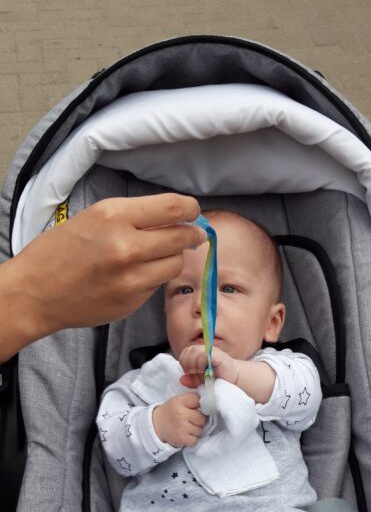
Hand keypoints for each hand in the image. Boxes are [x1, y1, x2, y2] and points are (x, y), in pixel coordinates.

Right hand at [1, 194, 206, 360]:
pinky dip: (153, 278)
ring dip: (173, 258)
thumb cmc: (61, 250)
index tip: (193, 212)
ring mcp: (131, 279)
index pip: (173, 208)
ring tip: (158, 255)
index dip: (190, 209)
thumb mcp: (95, 217)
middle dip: (192, 234)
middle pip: (182, 237)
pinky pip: (157, 285)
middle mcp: (126, 247)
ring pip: (175, 264)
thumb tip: (176, 218)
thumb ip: (135, 216)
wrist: (36, 292)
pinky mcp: (131, 302)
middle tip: (193, 234)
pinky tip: (135, 275)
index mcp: (114, 216)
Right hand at [152, 394, 207, 447]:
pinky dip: (192, 439)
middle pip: (202, 418)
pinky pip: (195, 440)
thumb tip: (210, 403)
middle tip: (190, 419)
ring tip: (186, 427)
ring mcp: (181, 427)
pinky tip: (185, 434)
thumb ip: (192, 400)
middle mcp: (181, 414)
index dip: (200, 405)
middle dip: (199, 419)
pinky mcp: (182, 439)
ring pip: (200, 429)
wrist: (155, 425)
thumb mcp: (178, 401)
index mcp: (179, 402)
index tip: (196, 408)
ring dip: (196, 429)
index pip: (199, 400)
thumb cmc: (171, 412)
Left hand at [179, 345, 238, 388]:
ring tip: (199, 371)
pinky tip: (205, 370)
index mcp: (199, 353)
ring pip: (194, 351)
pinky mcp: (217, 354)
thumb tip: (182, 379)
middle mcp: (204, 349)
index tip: (189, 372)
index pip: (185, 352)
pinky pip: (203, 355)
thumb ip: (191, 380)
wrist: (232, 379)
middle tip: (193, 372)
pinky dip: (201, 363)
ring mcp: (211, 351)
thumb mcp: (200, 381)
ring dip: (194, 363)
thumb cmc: (217, 378)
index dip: (184, 362)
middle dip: (187, 363)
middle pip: (188, 350)